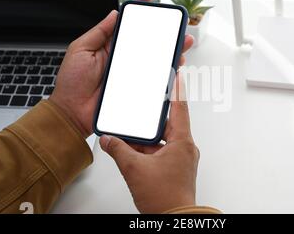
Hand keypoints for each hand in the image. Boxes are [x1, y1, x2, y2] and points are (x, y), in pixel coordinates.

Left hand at [50, 0, 193, 136]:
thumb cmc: (72, 83)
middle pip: (148, 42)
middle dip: (164, 32)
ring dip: (170, 52)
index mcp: (110, 46)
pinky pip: (153, 81)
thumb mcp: (80, 50)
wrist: (73, 113)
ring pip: (155, 60)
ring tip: (182, 45)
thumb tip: (113, 14)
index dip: (139, 11)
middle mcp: (123, 59)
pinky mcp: (135, 90)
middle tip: (176, 25)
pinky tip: (174, 67)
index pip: (127, 25)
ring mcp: (131, 74)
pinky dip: (166, 74)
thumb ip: (98, 32)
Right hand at [100, 74, 198, 213]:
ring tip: (131, 134)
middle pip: (168, 124)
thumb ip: (119, 150)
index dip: (177, 89)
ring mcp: (180, 160)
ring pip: (162, 140)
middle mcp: (184, 149)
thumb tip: (109, 140)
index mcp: (182, 143)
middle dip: (152, 118)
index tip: (177, 74)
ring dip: (147, 138)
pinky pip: (160, 153)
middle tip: (144, 106)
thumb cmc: (165, 198)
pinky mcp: (174, 169)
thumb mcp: (134, 169)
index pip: (180, 108)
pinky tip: (132, 152)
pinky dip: (147, 150)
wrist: (172, 219)